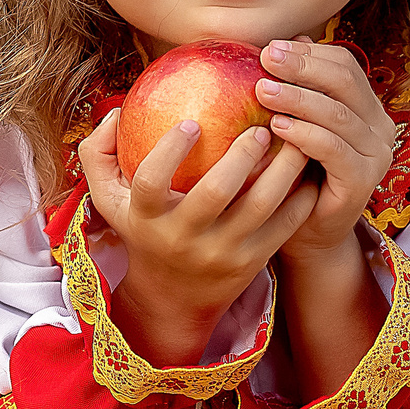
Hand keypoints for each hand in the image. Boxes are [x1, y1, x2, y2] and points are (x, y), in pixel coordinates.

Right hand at [79, 107, 317, 367]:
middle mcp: (183, 238)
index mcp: (147, 218)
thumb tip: (119, 110)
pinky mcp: (252, 263)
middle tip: (261, 125)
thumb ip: (99, 152)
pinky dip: (301, 197)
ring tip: (296, 138)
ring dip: (283, 169)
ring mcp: (220, 253)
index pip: (150, 183)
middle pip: (215, 193)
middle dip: (242, 155)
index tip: (191, 122)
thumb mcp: (108, 198)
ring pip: (260, 207)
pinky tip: (310, 169)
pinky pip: (284, 226)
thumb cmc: (142, 229)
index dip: (168, 151)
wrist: (173, 298)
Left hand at [255, 38, 398, 265]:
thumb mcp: (294, 125)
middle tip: (265, 58)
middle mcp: (379, 127)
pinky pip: (333, 149)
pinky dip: (304, 133)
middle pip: (344, 81)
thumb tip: (283, 43)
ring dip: (297, 97)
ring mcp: (376, 155)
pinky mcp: (363, 181)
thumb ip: (296, 89)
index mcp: (366, 107)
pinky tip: (276, 126)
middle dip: (302, 66)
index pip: (344, 65)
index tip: (268, 47)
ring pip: (338, 113)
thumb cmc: (296, 175)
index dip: (308, 53)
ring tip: (262, 90)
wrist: (306, 234)